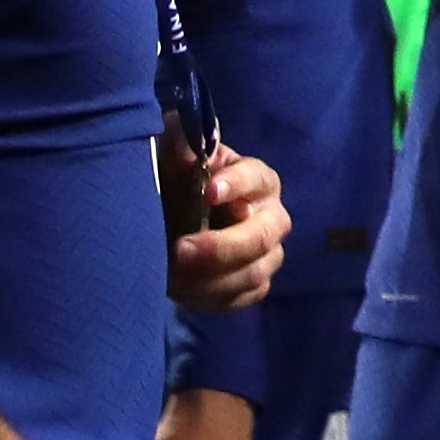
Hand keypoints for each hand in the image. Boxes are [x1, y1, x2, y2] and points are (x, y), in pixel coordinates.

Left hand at [169, 145, 289, 314]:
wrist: (168, 218)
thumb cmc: (177, 178)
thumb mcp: (172, 152)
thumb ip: (182, 141)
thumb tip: (190, 151)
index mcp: (257, 180)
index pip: (258, 179)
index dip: (237, 184)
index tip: (207, 191)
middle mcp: (271, 218)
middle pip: (262, 237)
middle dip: (222, 247)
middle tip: (180, 248)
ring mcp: (266, 255)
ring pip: (254, 273)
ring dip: (213, 279)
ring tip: (172, 274)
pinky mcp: (253, 284)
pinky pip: (244, 297)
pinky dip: (213, 297)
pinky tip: (183, 290)